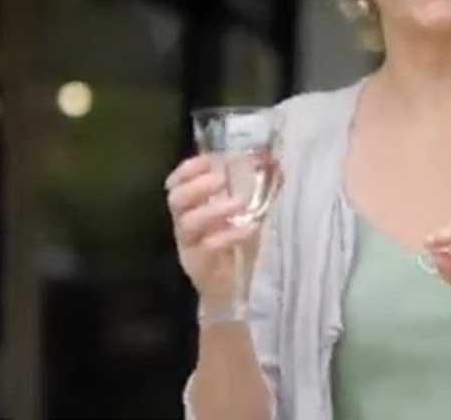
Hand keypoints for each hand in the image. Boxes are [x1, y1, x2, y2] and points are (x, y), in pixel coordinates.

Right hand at [165, 155, 260, 305]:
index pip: (178, 183)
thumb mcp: (246, 217)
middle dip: (197, 186)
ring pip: (188, 223)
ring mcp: (188, 245)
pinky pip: (208, 247)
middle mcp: (184, 224)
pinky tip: (250, 229)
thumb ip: (253, 193)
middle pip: (176, 200)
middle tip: (222, 180)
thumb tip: (274, 165)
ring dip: (213, 209)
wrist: (232, 291)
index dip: (188, 169)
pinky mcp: (198, 265)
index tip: (210, 160)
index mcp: (192, 208)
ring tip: (239, 204)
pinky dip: (229, 235)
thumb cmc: (237, 247)